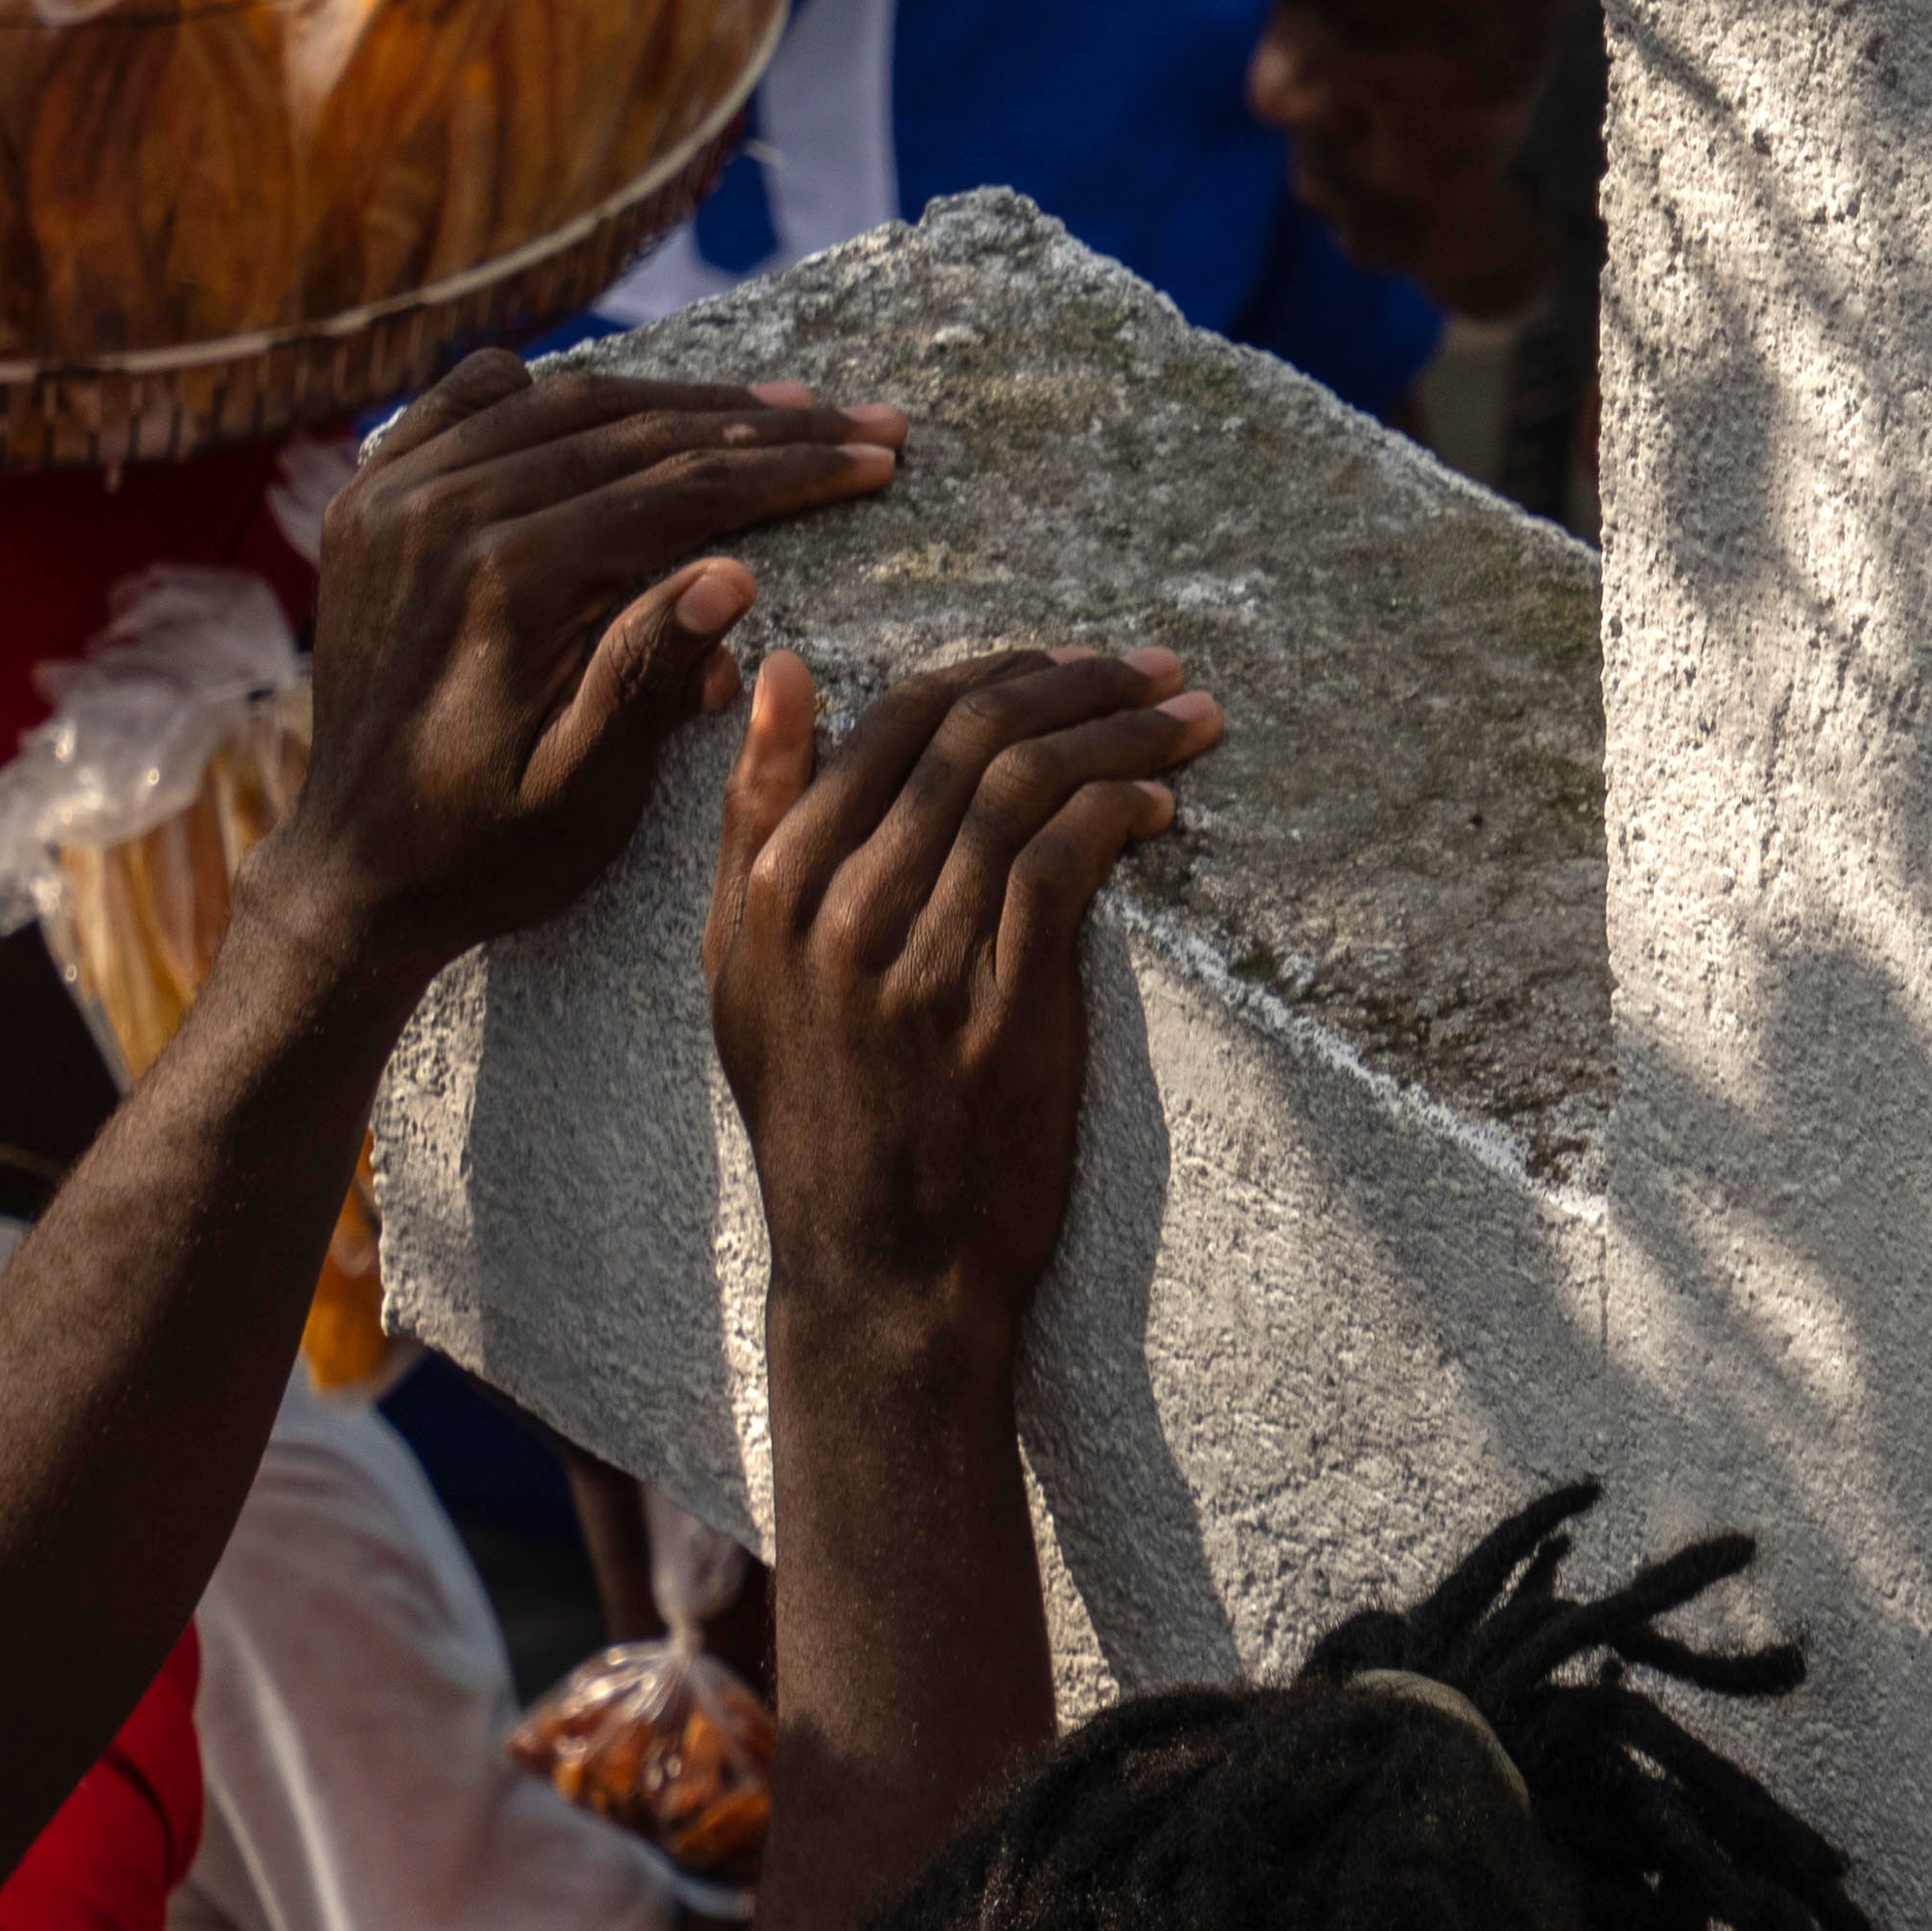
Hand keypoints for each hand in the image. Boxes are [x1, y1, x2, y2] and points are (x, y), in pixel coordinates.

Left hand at [254, 356, 912, 978]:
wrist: (353, 870)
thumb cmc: (487, 848)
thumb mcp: (586, 793)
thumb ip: (649, 678)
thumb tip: (734, 574)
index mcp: (509, 578)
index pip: (685, 490)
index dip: (793, 470)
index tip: (878, 457)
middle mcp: (445, 512)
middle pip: (634, 431)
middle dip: (763, 422)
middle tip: (862, 416)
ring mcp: (395, 497)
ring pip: (562, 406)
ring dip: (677, 399)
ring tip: (774, 402)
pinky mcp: (370, 504)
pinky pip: (463, 408)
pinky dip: (539, 392)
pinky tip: (608, 397)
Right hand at [706, 640, 1225, 1356]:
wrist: (876, 1268)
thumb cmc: (820, 1116)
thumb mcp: (742, 969)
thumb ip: (755, 819)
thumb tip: (778, 667)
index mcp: (774, 883)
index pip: (896, 719)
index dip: (997, 671)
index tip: (1069, 662)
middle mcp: (837, 908)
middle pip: (973, 736)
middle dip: (1080, 681)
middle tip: (1155, 668)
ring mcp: (917, 960)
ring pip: (1029, 787)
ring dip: (1124, 732)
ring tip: (1189, 716)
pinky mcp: (999, 1010)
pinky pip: (1067, 863)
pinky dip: (1121, 810)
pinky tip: (1161, 803)